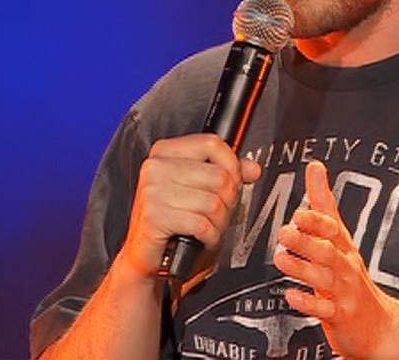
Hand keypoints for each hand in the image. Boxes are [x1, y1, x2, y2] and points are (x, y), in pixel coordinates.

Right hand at [118, 133, 261, 276]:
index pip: (212, 143)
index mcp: (165, 152)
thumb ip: (227, 174)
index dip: (233, 165)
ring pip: (213, 202)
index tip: (235, 181)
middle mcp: (156, 167)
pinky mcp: (154, 217)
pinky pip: (202, 224)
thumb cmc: (172, 223)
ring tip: (210, 227)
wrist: (145, 256)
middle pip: (218, 176)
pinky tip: (202, 238)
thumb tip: (252, 168)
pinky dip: (210, 237)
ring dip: (220, 222)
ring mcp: (152, 191)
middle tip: (219, 213)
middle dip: (228, 201)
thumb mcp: (200, 191)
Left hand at [274, 161, 398, 358]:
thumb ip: (324, 203)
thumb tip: (315, 166)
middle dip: (306, 242)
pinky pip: (325, 311)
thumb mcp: (341, 238)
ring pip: (324, 280)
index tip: (298, 212)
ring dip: (302, 269)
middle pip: (328, 251)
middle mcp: (345, 268)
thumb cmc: (352, 278)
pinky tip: (291, 296)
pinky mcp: (341, 317)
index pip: (332, 229)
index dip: (316, 221)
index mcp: (343, 247)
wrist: (380, 326)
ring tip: (281, 260)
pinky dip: (309, 304)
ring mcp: (345, 293)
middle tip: (284, 233)